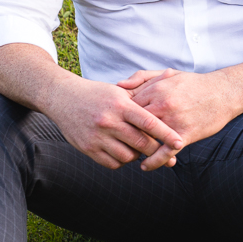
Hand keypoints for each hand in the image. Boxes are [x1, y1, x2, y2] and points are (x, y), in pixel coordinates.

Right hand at [41, 76, 185, 170]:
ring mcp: (96, 136)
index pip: (149, 122)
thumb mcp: (121, 90)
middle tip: (165, 152)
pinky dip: (122, 160)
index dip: (166, 134)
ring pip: (128, 156)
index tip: (179, 143)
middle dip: (155, 149)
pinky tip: (124, 151)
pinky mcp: (87, 148)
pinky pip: (113, 163)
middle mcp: (108, 121)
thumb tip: (172, 78)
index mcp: (120, 105)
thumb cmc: (99, 94)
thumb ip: (146, 93)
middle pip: (141, 143)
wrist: (63, 98)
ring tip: (138, 147)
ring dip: (138, 155)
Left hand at [118, 68, 241, 164]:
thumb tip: (119, 85)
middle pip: (133, 124)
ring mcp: (173, 121)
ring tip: (129, 155)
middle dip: (124, 133)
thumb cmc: (196, 84)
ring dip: (137, 149)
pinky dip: (154, 161)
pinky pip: (165, 152)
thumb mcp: (168, 74)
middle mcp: (162, 105)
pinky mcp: (185, 134)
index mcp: (155, 90)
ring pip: (147, 139)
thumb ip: (142, 77)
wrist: (226, 92)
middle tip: (117, 141)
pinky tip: (145, 166)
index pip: (127, 106)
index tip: (117, 123)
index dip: (120, 116)